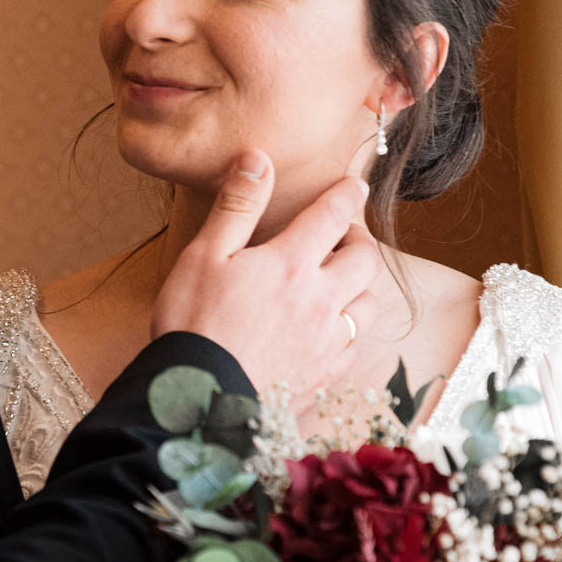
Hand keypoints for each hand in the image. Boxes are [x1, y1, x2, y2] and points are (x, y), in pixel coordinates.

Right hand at [151, 151, 379, 407]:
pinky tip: (330, 331)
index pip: (333, 215)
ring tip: (338, 284)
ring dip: (359, 287)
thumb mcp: (204, 255)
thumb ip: (237, 206)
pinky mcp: (324, 377)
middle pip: (365, 259)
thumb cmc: (193, 325)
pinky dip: (349, 331)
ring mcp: (327, 342)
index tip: (353, 184)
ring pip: (368, 304)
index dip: (346, 193)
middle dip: (358, 240)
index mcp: (291, 263)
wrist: (197, 401)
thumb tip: (258, 160)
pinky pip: (355, 347)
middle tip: (339, 237)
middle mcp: (321, 300)